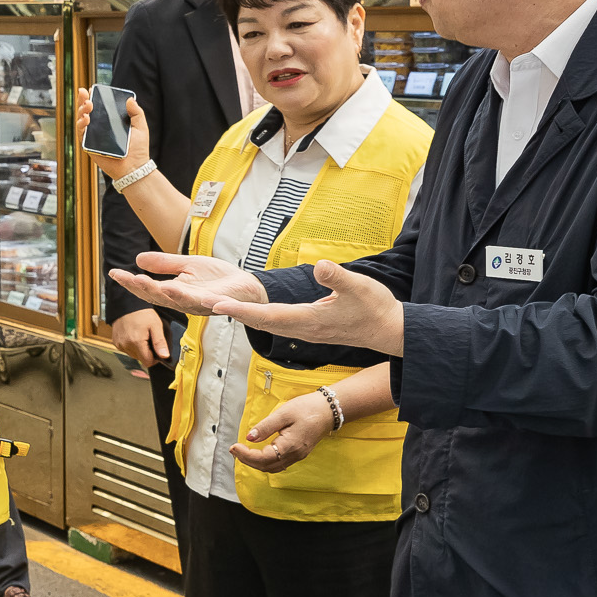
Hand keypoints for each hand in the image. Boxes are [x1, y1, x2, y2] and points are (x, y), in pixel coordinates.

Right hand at [73, 90, 150, 180]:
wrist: (134, 168)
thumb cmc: (138, 149)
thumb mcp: (141, 127)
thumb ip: (137, 113)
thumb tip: (130, 99)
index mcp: (109, 122)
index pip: (98, 107)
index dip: (92, 97)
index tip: (90, 89)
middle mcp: (99, 128)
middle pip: (86, 111)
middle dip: (83, 101)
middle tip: (85, 94)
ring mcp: (93, 137)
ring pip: (81, 121)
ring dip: (81, 111)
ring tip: (87, 107)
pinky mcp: (89, 146)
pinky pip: (81, 134)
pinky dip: (81, 126)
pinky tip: (85, 119)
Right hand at [110, 253, 264, 317]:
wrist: (245, 286)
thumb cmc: (217, 278)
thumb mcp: (187, 265)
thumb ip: (164, 264)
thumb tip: (138, 260)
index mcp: (175, 292)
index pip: (148, 288)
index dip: (131, 282)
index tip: (114, 273)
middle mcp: (185, 301)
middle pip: (160, 296)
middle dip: (143, 288)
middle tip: (128, 278)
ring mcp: (202, 303)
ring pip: (181, 301)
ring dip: (168, 294)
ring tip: (154, 285)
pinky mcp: (220, 302)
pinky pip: (210, 303)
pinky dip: (203, 301)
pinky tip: (194, 295)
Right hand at [110, 308, 170, 368]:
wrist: (126, 303)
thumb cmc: (141, 313)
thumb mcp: (156, 325)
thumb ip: (160, 342)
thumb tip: (164, 356)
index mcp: (136, 342)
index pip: (147, 362)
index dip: (155, 358)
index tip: (157, 350)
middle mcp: (126, 345)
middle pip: (140, 359)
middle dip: (147, 352)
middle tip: (149, 339)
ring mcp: (120, 344)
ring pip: (133, 355)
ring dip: (139, 349)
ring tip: (141, 336)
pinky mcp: (116, 342)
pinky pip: (126, 350)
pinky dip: (131, 345)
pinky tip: (134, 335)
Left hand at [204, 258, 406, 358]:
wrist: (389, 331)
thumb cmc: (376, 308)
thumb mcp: (360, 287)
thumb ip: (338, 277)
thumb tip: (318, 265)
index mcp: (310, 320)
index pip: (269, 315)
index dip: (243, 310)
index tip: (219, 305)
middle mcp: (303, 329)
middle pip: (262, 322)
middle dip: (235, 313)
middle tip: (208, 304)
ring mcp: (306, 331)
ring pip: (268, 324)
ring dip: (245, 315)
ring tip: (220, 307)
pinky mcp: (311, 329)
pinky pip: (278, 324)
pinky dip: (261, 316)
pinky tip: (252, 312)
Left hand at [234, 393, 333, 473]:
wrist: (329, 410)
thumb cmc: (307, 408)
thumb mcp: (283, 413)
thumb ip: (265, 427)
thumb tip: (249, 438)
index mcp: (290, 446)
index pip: (263, 458)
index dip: (246, 455)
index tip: (233, 446)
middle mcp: (294, 455)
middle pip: (266, 466)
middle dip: (247, 460)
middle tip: (234, 450)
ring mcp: (298, 456)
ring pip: (272, 468)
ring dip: (256, 463)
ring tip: (243, 452)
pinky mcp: (299, 453)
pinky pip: (279, 464)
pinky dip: (266, 462)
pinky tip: (259, 454)